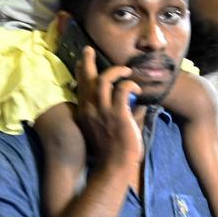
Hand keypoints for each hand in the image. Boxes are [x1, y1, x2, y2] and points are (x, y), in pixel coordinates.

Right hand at [74, 47, 141, 171]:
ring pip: (105, 79)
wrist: (113, 166)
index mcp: (85, 112)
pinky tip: (136, 89)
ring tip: (126, 71)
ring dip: (116, 71)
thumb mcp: (104, 129)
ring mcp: (103, 111)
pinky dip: (130, 85)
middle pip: (86, 78)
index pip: (80, 86)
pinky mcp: (118, 114)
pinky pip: (123, 90)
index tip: (84, 63)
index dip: (82, 71)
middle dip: (87, 61)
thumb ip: (119, 114)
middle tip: (88, 50)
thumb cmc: (111, 151)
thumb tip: (137, 104)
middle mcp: (90, 108)